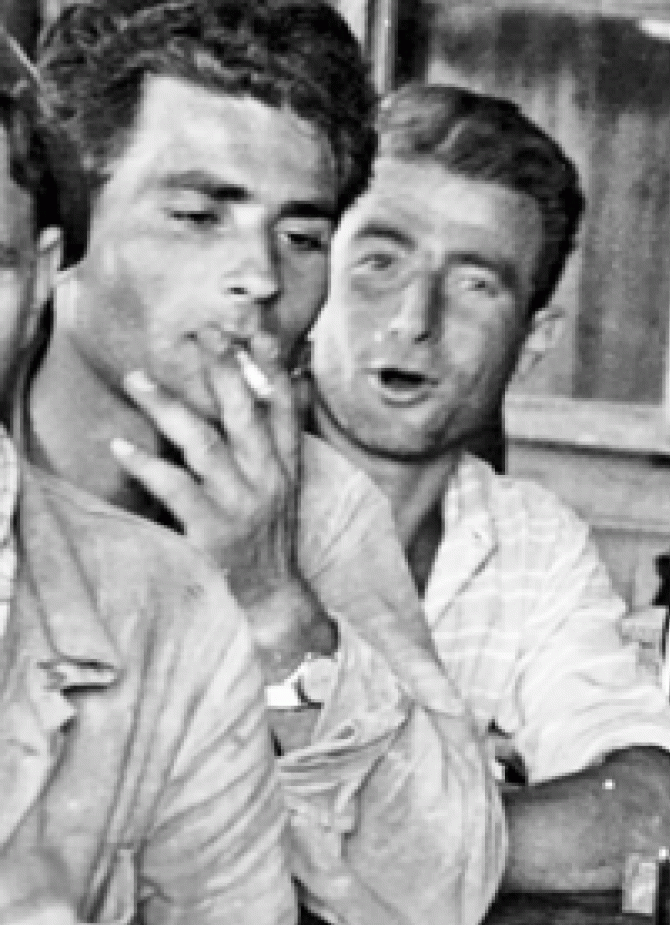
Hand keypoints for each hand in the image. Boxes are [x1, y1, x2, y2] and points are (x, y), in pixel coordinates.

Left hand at [109, 332, 323, 653]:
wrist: (274, 593)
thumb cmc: (271, 533)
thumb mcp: (287, 481)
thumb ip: (281, 434)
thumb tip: (293, 379)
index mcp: (286, 463)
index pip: (284, 405)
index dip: (271, 366)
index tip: (254, 331)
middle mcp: (269, 476)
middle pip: (245, 412)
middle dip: (222, 370)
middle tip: (197, 335)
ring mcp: (242, 501)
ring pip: (205, 442)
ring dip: (169, 407)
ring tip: (138, 379)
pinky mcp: (213, 526)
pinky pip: (176, 488)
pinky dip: (147, 466)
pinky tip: (121, 446)